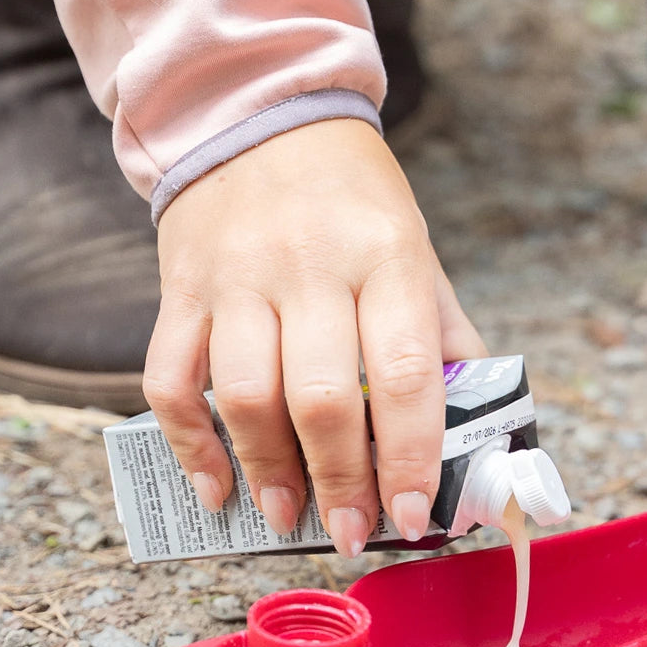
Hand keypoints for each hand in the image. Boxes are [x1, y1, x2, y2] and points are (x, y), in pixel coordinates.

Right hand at [145, 119, 485, 555]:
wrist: (260, 116)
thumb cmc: (354, 199)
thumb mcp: (417, 249)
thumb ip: (443, 331)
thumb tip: (475, 421)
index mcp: (387, 257)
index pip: (406, 372)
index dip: (410, 454)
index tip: (414, 514)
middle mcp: (311, 268)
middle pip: (320, 397)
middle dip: (340, 480)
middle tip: (350, 530)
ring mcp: (239, 278)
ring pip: (243, 395)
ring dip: (267, 471)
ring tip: (288, 515)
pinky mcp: (182, 289)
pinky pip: (170, 379)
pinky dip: (188, 444)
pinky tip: (215, 488)